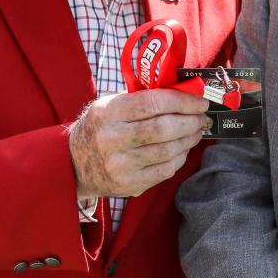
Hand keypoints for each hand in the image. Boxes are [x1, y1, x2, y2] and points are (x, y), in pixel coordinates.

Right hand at [69, 89, 210, 197]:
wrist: (74, 163)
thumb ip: (142, 97)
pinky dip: (180, 158)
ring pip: (167, 150)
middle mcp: (112, 138)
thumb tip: (184, 93)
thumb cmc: (100, 127)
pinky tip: (182, 149)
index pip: (153, 103)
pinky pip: (164, 170)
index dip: (182, 101)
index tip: (200, 101)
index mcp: (108, 112)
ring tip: (196, 131)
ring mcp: (119, 164)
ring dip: (189, 139)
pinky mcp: (127, 184)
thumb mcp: (111, 104)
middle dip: (190, 121)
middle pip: (163, 128)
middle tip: (202, 117)